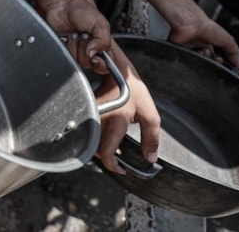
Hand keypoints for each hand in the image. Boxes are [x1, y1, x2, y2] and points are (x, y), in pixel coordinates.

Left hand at [41, 0, 110, 68]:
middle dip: (86, 49)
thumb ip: (104, 41)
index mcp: (102, 46)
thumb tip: (94, 55)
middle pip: (89, 64)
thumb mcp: (101, 24)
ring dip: (76, 46)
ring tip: (76, 33)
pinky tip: (68, 37)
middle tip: (85, 35)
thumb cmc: (82, 11)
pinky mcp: (64, 50)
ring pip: (77, 61)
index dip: (101, 65)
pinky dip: (67, 46)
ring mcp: (76, 51)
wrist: (62, 5)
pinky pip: (66, 56)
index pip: (105, 66)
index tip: (95, 57)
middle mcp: (89, 51)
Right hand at [93, 48, 160, 174]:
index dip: (112, 165)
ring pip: (92, 139)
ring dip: (102, 147)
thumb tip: (150, 157)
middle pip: (96, 148)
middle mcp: (101, 118)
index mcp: (116, 120)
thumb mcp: (149, 113)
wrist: (116, 68)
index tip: (121, 169)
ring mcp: (92, 114)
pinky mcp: (87, 110)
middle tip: (119, 159)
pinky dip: (98, 136)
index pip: (106, 152)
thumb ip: (152, 138)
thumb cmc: (133, 88)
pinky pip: (90, 129)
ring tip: (114, 148)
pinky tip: (108, 134)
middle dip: (107, 157)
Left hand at [168, 17, 238, 68]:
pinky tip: (194, 52)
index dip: (218, 62)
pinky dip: (189, 58)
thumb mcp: (227, 40)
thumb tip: (237, 64)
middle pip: (204, 61)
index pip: (214, 58)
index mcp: (209, 42)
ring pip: (195, 61)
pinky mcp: (178, 50)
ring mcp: (188, 48)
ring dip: (201, 59)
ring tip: (203, 51)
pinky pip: (184, 59)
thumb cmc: (206, 26)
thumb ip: (233, 52)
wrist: (190, 24)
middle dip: (210, 62)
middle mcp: (198, 45)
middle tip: (214, 59)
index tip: (222, 62)